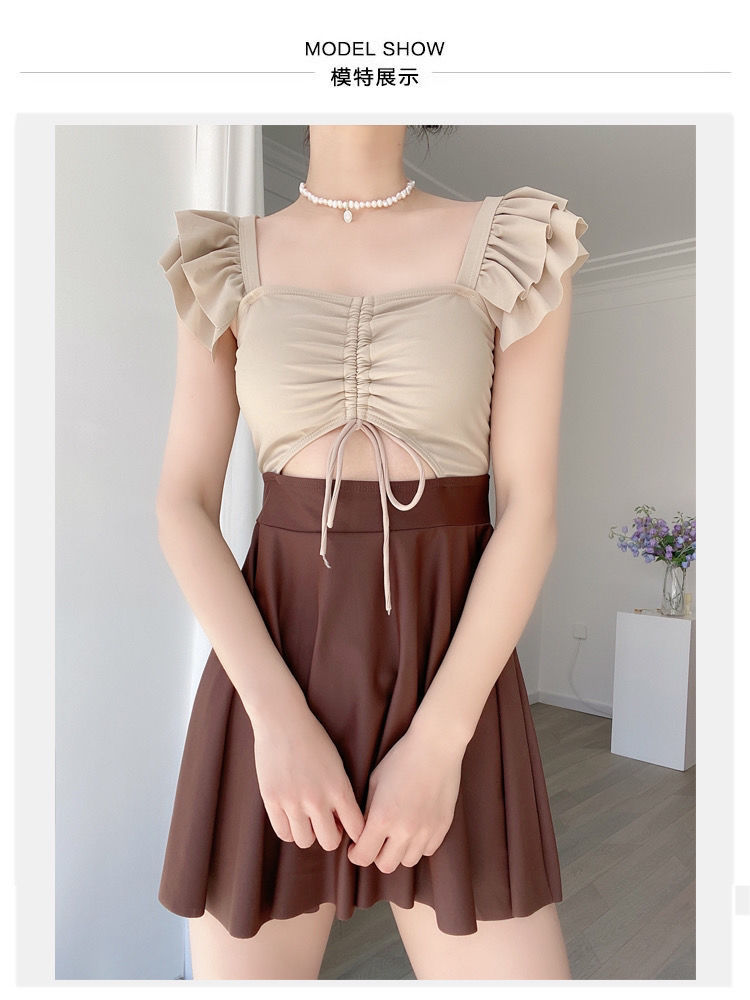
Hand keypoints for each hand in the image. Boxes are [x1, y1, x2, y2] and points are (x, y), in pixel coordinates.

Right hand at [252, 705, 365, 851]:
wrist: (283, 720)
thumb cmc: (313, 740)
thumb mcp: (336, 764)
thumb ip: (340, 794)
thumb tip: (340, 825)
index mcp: (339, 788)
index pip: (356, 828)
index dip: (354, 832)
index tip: (348, 827)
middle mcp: (317, 798)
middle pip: (329, 842)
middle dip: (330, 835)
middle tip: (325, 823)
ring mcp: (293, 800)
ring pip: (305, 841)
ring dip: (308, 833)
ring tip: (306, 818)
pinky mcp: (272, 800)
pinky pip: (283, 833)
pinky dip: (289, 829)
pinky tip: (291, 815)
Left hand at [346, 722, 464, 872]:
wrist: (436, 747)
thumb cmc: (401, 759)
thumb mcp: (375, 782)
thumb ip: (368, 812)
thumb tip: (361, 833)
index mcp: (383, 818)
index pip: (363, 857)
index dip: (355, 854)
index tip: (355, 847)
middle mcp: (405, 830)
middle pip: (385, 865)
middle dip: (376, 855)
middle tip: (375, 840)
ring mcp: (426, 831)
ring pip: (408, 862)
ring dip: (399, 852)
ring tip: (397, 833)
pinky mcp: (442, 827)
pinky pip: (427, 850)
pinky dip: (418, 845)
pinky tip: (415, 827)